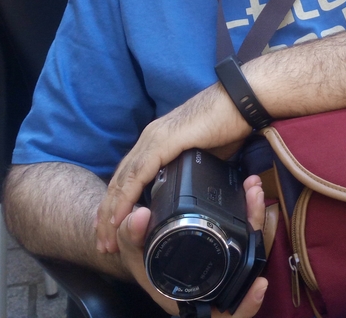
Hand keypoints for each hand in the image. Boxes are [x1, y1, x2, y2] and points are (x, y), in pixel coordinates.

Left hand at [96, 86, 249, 253]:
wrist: (242, 100)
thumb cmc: (228, 123)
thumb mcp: (205, 155)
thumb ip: (192, 170)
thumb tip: (193, 191)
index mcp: (157, 141)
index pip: (129, 176)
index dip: (118, 204)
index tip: (113, 231)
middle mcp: (150, 139)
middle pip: (120, 181)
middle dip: (107, 214)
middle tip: (103, 244)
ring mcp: (155, 138)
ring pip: (123, 180)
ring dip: (111, 212)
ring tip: (107, 239)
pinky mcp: (164, 141)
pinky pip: (138, 175)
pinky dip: (125, 198)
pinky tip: (119, 217)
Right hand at [116, 175, 267, 315]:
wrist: (142, 248)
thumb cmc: (140, 258)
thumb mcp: (131, 249)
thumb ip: (132, 236)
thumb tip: (140, 216)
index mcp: (191, 297)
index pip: (225, 312)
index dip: (246, 305)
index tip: (260, 286)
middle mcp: (210, 284)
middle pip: (243, 271)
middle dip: (255, 239)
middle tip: (257, 209)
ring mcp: (220, 264)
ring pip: (246, 248)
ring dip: (253, 219)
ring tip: (254, 193)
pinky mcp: (224, 246)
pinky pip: (242, 235)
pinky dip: (247, 215)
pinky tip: (248, 195)